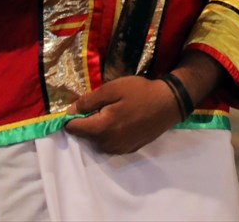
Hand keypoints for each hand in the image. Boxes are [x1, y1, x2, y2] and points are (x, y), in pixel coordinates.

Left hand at [65, 75, 179, 154]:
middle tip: (101, 104)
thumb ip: (90, 100)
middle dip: (87, 121)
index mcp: (102, 128)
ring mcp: (119, 149)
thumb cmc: (140, 92)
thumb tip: (70, 110)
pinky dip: (109, 134)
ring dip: (98, 128)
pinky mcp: (128, 149)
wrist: (168, 104)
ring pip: (97, 141)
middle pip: (85, 135)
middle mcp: (107, 144)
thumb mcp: (113, 88)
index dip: (71, 116)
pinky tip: (121, 121)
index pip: (74, 128)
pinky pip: (110, 144)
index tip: (77, 105)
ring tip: (112, 112)